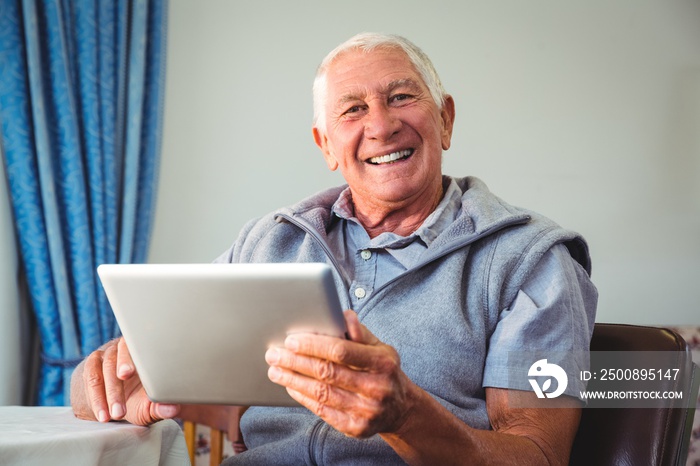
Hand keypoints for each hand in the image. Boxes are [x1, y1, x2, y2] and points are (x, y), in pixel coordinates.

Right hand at [70, 337, 179, 425]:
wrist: (110, 399)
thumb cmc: (137, 398)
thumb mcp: (149, 404)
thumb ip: (160, 406)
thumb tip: (173, 409)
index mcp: (142, 350)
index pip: (138, 345)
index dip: (131, 358)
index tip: (127, 374)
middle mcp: (123, 347)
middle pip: (117, 356)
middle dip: (117, 382)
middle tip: (121, 404)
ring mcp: (105, 354)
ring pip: (102, 368)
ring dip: (108, 394)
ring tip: (115, 415)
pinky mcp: (92, 365)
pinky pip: (90, 378)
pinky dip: (96, 398)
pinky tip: (103, 415)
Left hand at [265, 310, 416, 437]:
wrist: (401, 409)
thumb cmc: (384, 371)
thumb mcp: (380, 348)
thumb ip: (360, 333)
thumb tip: (343, 314)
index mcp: (382, 363)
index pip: (341, 351)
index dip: (313, 345)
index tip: (291, 340)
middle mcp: (376, 388)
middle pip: (327, 372)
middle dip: (295, 362)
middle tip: (274, 354)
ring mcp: (366, 410)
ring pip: (321, 393)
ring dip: (293, 380)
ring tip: (275, 370)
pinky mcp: (356, 428)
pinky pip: (323, 411)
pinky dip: (303, 398)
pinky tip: (290, 387)